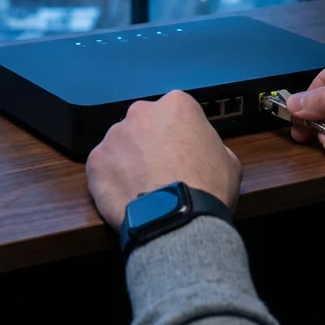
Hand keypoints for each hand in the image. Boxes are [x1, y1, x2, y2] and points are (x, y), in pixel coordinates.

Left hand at [86, 91, 242, 229]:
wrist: (177, 219)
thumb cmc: (208, 188)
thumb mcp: (228, 161)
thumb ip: (210, 145)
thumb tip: (201, 152)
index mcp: (177, 105)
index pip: (176, 111)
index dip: (180, 134)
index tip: (182, 152)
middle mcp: (141, 112)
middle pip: (144, 124)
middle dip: (150, 142)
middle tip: (160, 169)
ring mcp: (114, 135)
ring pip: (121, 144)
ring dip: (129, 160)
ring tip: (141, 188)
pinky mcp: (96, 160)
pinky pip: (103, 167)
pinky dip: (111, 180)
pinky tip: (125, 197)